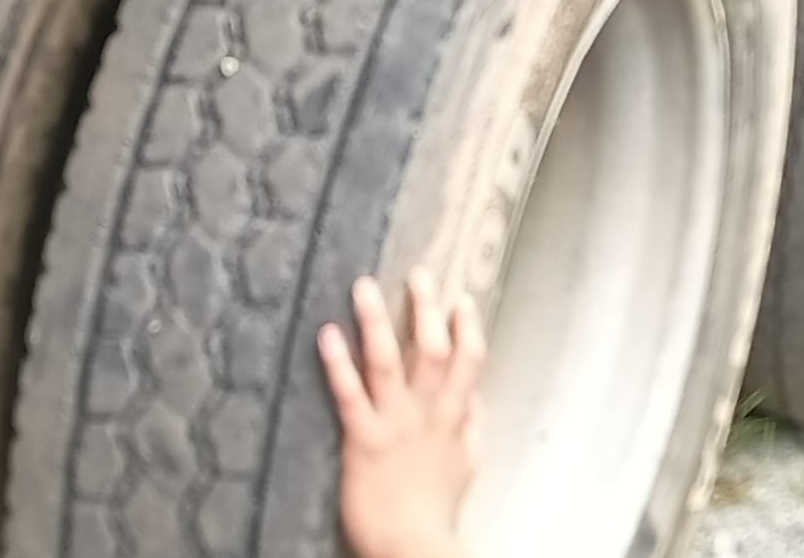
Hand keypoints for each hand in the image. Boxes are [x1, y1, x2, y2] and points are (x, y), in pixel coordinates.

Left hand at [318, 271, 485, 557]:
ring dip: (376, 321)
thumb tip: (476, 397)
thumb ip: (472, 426)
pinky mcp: (362, 440)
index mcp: (452, 417)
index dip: (466, 327)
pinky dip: (338, 362)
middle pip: (432, 350)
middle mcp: (426, 413)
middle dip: (426, 309)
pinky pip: (349, 394)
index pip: (469, 362)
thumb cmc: (436, 509)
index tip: (461, 298)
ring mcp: (394, 424)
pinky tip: (327, 333)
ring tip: (364, 286)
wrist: (412, 546)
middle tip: (418, 273)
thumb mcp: (467, 464)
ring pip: (388, 362)